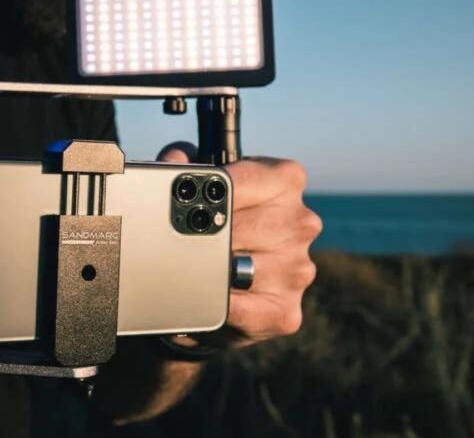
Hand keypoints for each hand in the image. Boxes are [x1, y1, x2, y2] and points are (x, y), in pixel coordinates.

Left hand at [156, 144, 321, 347]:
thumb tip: (172, 162)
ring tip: (191, 267)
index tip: (183, 203)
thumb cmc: (218, 221)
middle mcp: (301, 223)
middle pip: (235, 228)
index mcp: (285, 181)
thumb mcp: (200, 182)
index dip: (207, 192)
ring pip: (235, 270)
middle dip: (201, 236)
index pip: (241, 181)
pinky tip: (202, 296)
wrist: (228, 275)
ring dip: (206, 271)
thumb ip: (181, 162)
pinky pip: (239, 310)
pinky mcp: (286, 311)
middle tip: (179, 240)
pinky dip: (212, 305)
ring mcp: (298, 269)